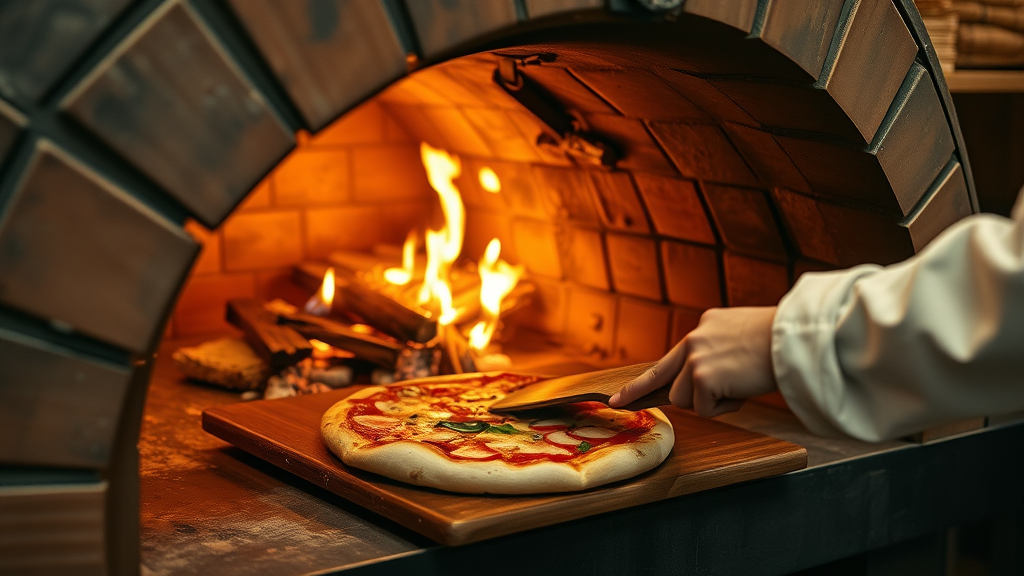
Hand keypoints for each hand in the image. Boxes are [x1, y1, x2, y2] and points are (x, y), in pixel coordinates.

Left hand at [609, 307, 778, 416]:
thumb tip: (704, 382)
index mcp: (705, 327)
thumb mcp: (742, 337)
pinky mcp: (702, 377)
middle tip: (615, 403)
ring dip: (708, 402)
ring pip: (683, 399)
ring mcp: (696, 358)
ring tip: (738, 386)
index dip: (643, 380)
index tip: (619, 393)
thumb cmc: (781, 342)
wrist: (797, 338)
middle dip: (637, 393)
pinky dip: (724, 409)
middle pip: (660, 377)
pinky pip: (703, 409)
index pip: (670, 357)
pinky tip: (743, 390)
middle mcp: (695, 339)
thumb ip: (718, 353)